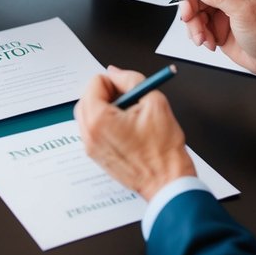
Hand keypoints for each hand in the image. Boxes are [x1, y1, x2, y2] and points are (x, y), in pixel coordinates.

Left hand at [74, 67, 195, 199]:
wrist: (168, 182)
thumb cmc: (163, 150)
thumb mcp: (154, 102)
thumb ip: (131, 80)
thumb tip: (115, 72)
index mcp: (98, 119)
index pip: (95, 83)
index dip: (115, 82)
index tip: (129, 90)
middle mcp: (89, 134)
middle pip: (87, 97)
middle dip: (108, 94)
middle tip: (130, 100)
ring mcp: (91, 147)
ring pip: (89, 114)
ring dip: (106, 108)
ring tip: (130, 117)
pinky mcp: (96, 156)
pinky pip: (93, 130)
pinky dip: (105, 124)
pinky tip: (127, 130)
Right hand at [179, 0, 255, 77]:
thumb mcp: (244, 11)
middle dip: (191, 9)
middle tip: (188, 20)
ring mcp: (222, 11)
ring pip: (195, 11)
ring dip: (194, 26)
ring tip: (202, 38)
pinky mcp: (217, 27)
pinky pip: (198, 26)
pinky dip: (199, 35)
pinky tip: (209, 42)